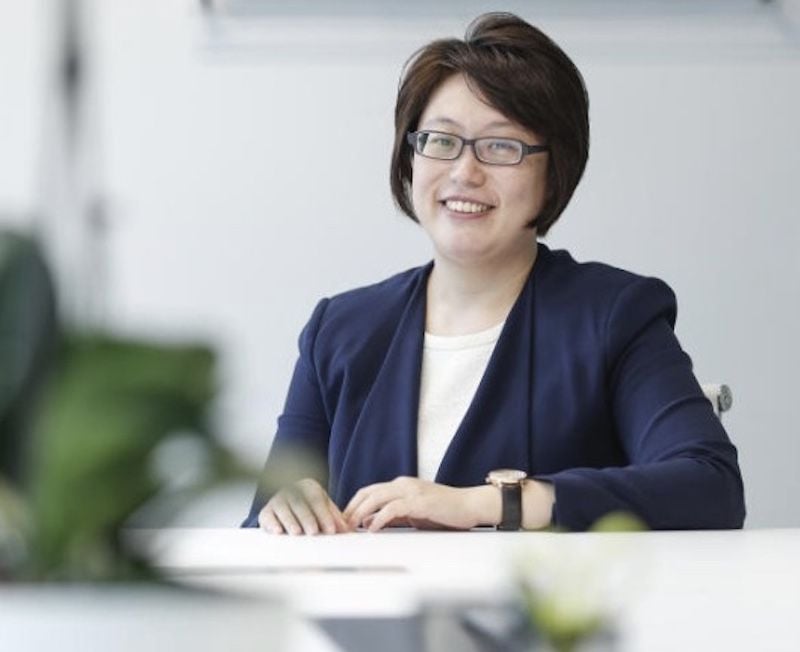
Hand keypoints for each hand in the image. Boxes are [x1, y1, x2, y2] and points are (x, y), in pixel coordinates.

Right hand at [258, 478, 351, 534]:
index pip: (317, 499)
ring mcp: (277, 499)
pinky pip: (268, 516)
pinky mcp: (266, 511)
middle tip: (313, 531)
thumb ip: (335, 519)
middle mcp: (291, 489)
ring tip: (297, 532)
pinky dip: (272, 523)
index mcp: (308, 486)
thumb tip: (347, 530)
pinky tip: (278, 531)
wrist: (288, 508)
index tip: (331, 529)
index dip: (325, 515)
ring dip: (290, 521)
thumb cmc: (310, 510)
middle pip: (299, 502)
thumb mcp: (324, 511)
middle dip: (307, 518)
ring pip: (283, 508)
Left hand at [343, 476, 482, 531]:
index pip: (369, 491)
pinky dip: (379, 518)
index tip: (344, 520)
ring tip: (351, 527)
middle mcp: (403, 484)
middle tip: (341, 526)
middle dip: (351, 509)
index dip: (354, 505)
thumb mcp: (414, 514)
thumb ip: (394, 516)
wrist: (470, 505)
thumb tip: (371, 523)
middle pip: (368, 492)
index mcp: (401, 486)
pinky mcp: (419, 501)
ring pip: (377, 497)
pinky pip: (393, 508)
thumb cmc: (445, 511)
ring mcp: (411, 491)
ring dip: (360, 513)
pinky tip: (372, 528)